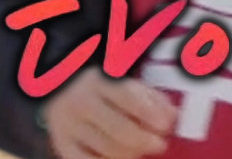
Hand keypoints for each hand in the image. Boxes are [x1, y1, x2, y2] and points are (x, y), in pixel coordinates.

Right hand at [46, 71, 175, 158]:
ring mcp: (67, 125)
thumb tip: (172, 116)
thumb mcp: (123, 82)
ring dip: (133, 154)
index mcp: (96, 80)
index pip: (127, 98)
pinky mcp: (62, 144)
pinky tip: (123, 158)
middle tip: (159, 144)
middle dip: (145, 141)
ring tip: (140, 150)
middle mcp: (79, 102)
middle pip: (119, 130)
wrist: (60, 89)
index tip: (165, 126)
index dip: (150, 114)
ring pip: (109, 150)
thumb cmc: (101, 89)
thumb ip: (150, 97)